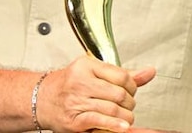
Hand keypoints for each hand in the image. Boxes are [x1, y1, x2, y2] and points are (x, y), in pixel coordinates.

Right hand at [37, 55, 155, 132]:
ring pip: (112, 109)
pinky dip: (115, 125)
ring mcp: (76, 100)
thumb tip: (149, 72)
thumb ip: (122, 75)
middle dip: (129, 103)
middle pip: (119, 93)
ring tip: (125, 118)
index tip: (130, 91)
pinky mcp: (74, 119)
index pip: (122, 76)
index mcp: (86, 66)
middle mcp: (80, 81)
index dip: (132, 86)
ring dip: (125, 117)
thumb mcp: (93, 73)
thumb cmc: (68, 85)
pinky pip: (100, 121)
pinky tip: (122, 126)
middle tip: (127, 106)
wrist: (41, 99)